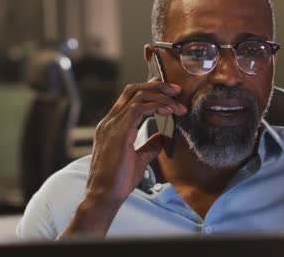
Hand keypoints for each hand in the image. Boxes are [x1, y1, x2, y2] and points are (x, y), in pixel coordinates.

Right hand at [63, 79, 186, 235]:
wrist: (105, 196)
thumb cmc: (118, 181)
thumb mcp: (139, 160)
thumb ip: (149, 146)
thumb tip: (162, 137)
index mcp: (112, 126)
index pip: (130, 98)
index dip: (150, 90)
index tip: (170, 92)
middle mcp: (110, 122)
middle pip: (133, 90)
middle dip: (157, 86)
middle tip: (177, 90)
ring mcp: (112, 125)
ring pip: (138, 96)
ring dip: (162, 97)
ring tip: (178, 105)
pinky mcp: (118, 132)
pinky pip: (139, 109)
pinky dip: (156, 106)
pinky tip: (168, 111)